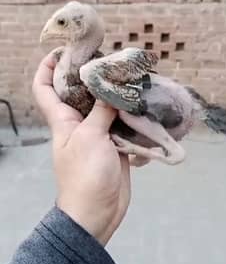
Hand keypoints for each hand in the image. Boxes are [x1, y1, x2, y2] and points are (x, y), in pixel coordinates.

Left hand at [32, 50, 130, 245]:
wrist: (97, 212)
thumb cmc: (85, 175)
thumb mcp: (90, 137)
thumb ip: (101, 111)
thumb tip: (110, 88)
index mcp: (62, 120)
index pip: (44, 89)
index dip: (47, 68)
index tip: (62, 51)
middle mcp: (78, 124)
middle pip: (80, 93)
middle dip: (92, 76)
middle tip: (111, 60)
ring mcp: (97, 135)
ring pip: (105, 108)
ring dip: (117, 95)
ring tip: (132, 79)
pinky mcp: (115, 146)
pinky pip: (123, 125)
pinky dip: (132, 117)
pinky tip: (143, 106)